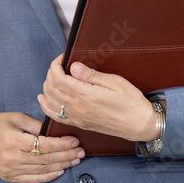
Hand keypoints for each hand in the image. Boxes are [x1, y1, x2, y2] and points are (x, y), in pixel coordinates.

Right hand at [0, 111, 84, 182]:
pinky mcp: (9, 177)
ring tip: (75, 160)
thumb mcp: (15, 118)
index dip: (61, 144)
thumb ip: (36, 125)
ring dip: (61, 165)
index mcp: (13, 140)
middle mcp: (11, 158)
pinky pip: (33, 179)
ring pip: (41, 170)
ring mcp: (10, 170)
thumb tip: (55, 130)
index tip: (75, 140)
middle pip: (45, 159)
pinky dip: (48, 176)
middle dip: (66, 155)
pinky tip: (60, 171)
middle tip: (81, 151)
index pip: (43, 145)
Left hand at [37, 54, 158, 141]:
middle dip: (51, 72)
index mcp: (86, 95)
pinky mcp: (79, 124)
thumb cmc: (131, 102)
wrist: (139, 125)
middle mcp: (78, 108)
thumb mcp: (115, 82)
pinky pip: (55, 116)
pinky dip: (46, 105)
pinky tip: (44, 97)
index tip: (62, 57)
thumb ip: (91, 75)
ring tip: (55, 76)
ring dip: (47, 86)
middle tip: (60, 64)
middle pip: (51, 88)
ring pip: (50, 101)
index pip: (58, 78)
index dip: (55, 64)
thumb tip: (73, 66)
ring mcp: (77, 117)